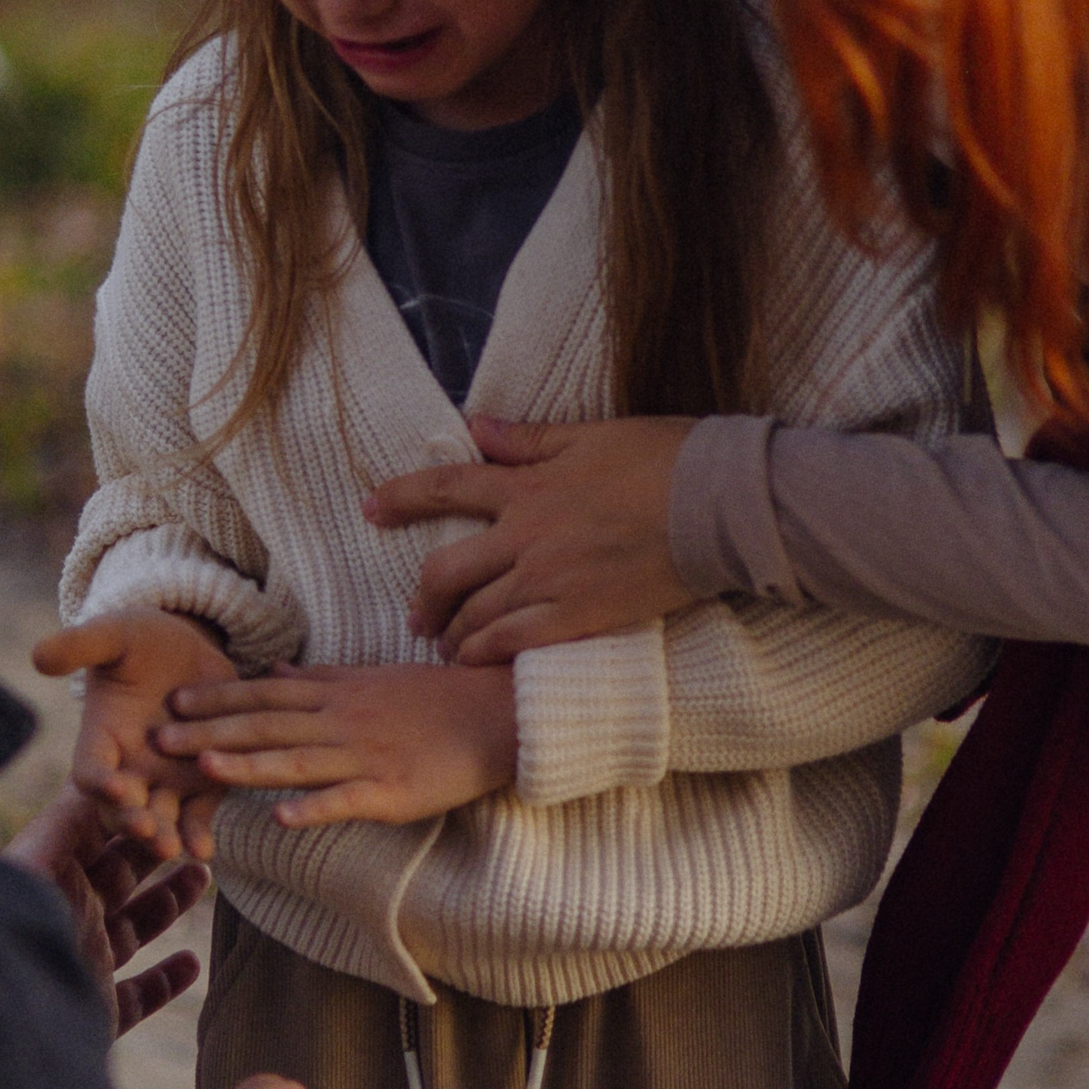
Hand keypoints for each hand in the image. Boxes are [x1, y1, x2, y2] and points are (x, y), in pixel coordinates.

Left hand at [2, 795, 209, 1040]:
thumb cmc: (6, 945)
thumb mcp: (29, 872)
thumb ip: (55, 828)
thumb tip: (84, 782)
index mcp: (45, 880)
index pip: (90, 832)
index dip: (129, 811)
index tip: (166, 789)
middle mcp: (63, 919)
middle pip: (116, 875)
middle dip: (155, 848)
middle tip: (194, 826)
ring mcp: (81, 967)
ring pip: (130, 929)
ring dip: (167, 903)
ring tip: (202, 875)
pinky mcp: (96, 1014)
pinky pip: (136, 996)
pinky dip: (165, 981)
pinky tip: (191, 963)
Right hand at [33, 606, 239, 862]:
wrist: (189, 647)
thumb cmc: (140, 639)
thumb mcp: (114, 635)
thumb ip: (80, 645)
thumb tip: (39, 655)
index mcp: (101, 737)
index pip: (90, 768)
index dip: (99, 780)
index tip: (114, 785)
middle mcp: (128, 768)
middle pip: (122, 807)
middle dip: (132, 820)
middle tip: (146, 831)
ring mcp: (165, 780)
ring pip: (160, 818)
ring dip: (164, 835)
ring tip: (173, 849)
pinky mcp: (202, 782)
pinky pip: (197, 814)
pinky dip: (198, 833)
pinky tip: (204, 851)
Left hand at [156, 661, 516, 829]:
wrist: (498, 715)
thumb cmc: (435, 697)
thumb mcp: (372, 677)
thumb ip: (320, 677)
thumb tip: (273, 669)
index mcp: (338, 694)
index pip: (267, 693)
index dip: (219, 697)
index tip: (173, 699)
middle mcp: (344, 721)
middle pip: (269, 725)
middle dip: (212, 731)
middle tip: (160, 738)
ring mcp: (367, 757)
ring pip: (299, 761)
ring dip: (250, 764)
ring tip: (206, 768)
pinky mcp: (392, 793)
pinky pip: (347, 801)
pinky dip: (314, 808)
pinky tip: (279, 819)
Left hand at [361, 413, 696, 661]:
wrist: (716, 505)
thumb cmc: (662, 459)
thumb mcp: (589, 436)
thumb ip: (527, 439)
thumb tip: (476, 427)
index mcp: (527, 487)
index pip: (446, 489)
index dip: (401, 498)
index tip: (371, 509)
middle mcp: (526, 537)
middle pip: (448, 572)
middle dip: (424, 597)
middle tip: (417, 615)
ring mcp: (550, 581)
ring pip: (476, 615)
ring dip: (452, 633)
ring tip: (446, 645)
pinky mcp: (579, 617)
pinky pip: (514, 642)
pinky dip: (486, 653)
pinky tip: (477, 661)